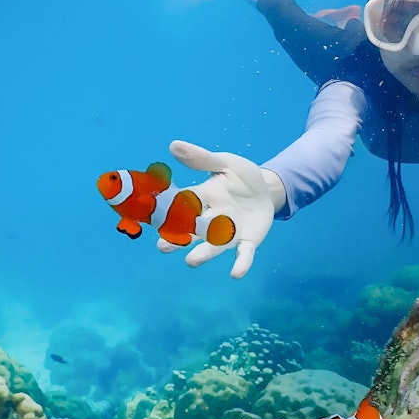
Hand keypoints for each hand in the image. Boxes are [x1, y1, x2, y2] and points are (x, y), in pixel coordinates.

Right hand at [167, 140, 273, 277]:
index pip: (182, 204)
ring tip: (191, 261)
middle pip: (192, 231)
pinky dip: (240, 263)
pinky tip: (235, 273)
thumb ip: (202, 159)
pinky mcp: (247, 241)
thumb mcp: (225, 163)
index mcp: (203, 198)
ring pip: (213, 245)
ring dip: (202, 254)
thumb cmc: (241, 177)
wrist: (267, 190)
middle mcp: (211, 219)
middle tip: (162, 246)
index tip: (151, 213)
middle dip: (177, 239)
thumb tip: (173, 145)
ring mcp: (229, 232)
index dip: (168, 209)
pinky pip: (243, 254)